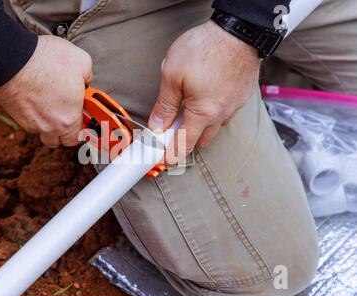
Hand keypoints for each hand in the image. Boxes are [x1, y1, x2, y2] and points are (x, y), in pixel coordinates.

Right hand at [0, 35, 92, 147]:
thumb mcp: (81, 62)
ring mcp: (31, 123)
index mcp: (69, 119)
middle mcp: (50, 126)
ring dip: (47, 123)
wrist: (10, 58)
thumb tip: (86, 80)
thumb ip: (88, 77)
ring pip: (42, 131)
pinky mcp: (16, 116)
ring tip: (50, 104)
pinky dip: (32, 113)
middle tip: (67, 113)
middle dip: (64, 131)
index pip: (78, 138)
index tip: (83, 117)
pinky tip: (35, 97)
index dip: (82, 128)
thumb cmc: (45, 60)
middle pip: (59, 141)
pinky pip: (28, 121)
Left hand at [148, 21, 260, 163]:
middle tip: (172, 128)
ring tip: (189, 107)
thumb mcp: (173, 75)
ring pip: (216, 126)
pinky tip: (208, 97)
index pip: (184, 144)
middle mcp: (222, 114)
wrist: (238, 30)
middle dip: (186, 140)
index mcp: (203, 113)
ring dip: (201, 125)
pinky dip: (215, 111)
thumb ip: (165, 104)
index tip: (163, 160)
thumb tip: (157, 125)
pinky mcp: (243, 95)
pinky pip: (227, 112)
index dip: (171, 155)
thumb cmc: (205, 48)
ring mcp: (235, 105)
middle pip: (201, 140)